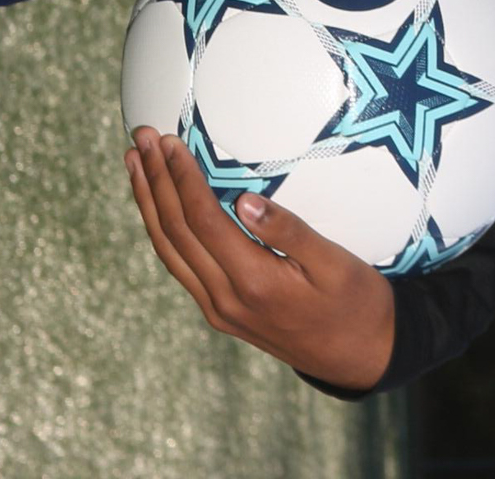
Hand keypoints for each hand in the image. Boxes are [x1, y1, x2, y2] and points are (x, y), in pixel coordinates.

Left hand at [125, 128, 396, 390]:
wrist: (360, 357)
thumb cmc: (356, 303)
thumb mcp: (335, 263)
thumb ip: (290, 231)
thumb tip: (244, 200)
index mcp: (254, 282)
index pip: (203, 220)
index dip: (182, 177)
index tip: (169, 141)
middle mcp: (225, 300)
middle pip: (175, 232)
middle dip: (154, 181)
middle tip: (140, 137)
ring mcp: (219, 310)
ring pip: (168, 251)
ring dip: (149, 204)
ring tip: (134, 164)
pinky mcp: (221, 313)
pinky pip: (180, 266)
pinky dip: (163, 230)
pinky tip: (158, 206)